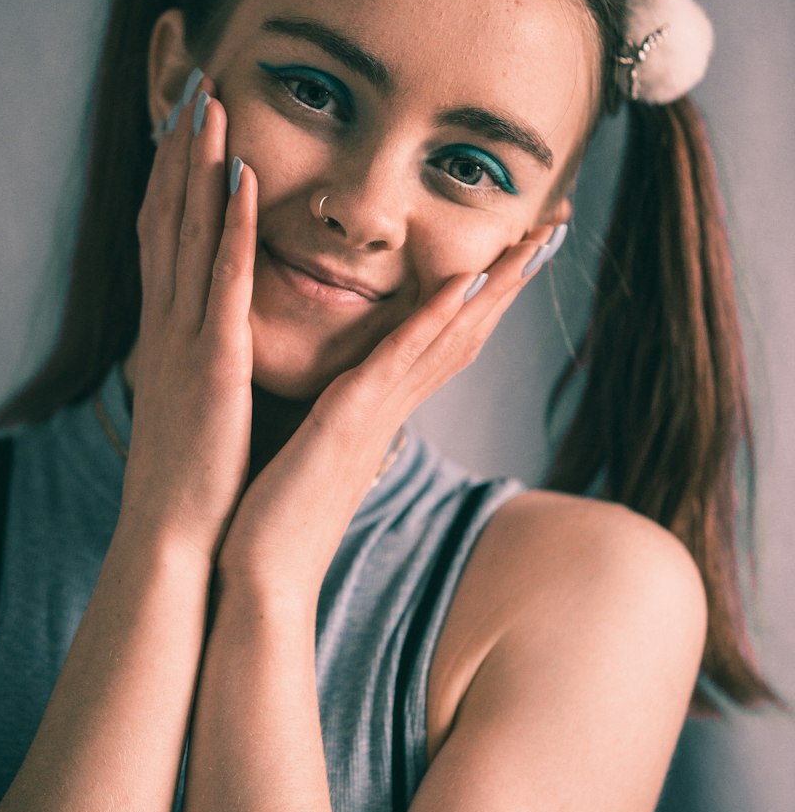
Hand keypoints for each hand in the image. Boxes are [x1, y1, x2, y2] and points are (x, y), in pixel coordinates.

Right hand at [121, 76, 258, 562]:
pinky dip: (228, 225)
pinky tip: (241, 177)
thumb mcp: (194, 402)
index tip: (185, 122)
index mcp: (169, 332)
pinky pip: (222, 280)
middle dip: (179, 148)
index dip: (171, 174)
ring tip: (211, 103)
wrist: (174, 539)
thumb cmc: (193, 478)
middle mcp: (167, 322)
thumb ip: (200, 358)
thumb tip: (212, 335)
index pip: (165, 235)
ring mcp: (186, 337)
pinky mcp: (214, 360)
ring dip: (199, 164)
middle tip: (192, 84)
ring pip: (189, 232)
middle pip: (168, 216)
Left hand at [216, 224, 558, 594]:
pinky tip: (464, 282)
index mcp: (380, 408)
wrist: (260, 578)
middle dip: (507, 280)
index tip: (511, 252)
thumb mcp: (312, 448)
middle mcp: (392, 406)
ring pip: (447, 336)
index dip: (481, 296)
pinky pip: (400, 359)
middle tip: (550, 233)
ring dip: (491, 286)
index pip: (443, 340)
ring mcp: (377, 412)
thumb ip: (335, 417)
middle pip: (464, 331)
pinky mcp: (350, 419)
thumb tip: (343, 398)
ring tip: (532, 241)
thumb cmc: (276, 515)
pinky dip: (435, 318)